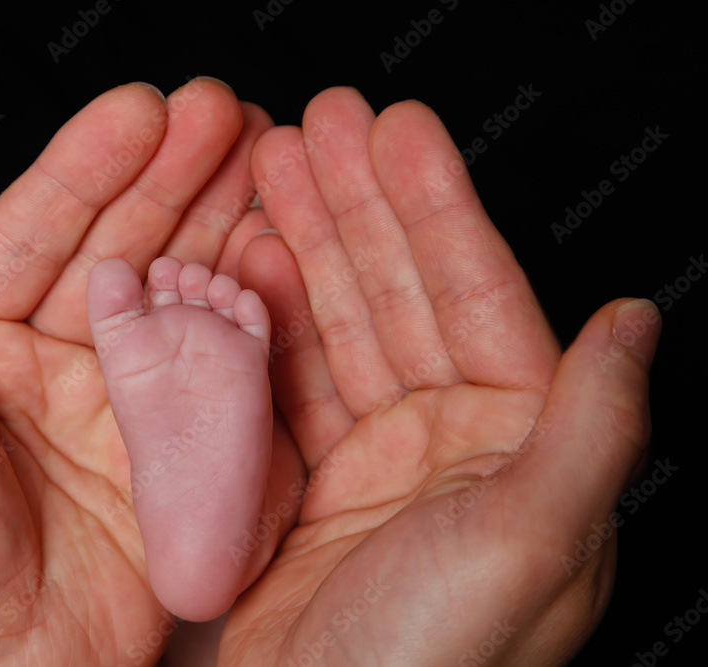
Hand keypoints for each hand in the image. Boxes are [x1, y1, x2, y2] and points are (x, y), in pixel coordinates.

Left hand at [0, 79, 288, 665]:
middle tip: (225, 114)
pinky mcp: (170, 452)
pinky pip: (215, 369)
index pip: (41, 225)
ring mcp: (119, 404)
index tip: (146, 110)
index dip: (93, 164)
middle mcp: (54, 360)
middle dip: (174, 177)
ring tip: (262, 161)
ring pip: (175, 294)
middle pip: (121, 245)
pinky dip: (246, 315)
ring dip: (217, 226)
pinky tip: (273, 260)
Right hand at [222, 88, 660, 664]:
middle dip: (358, 202)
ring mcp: (370, 454)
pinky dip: (264, 314)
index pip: (475, 294)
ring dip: (307, 241)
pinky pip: (286, 373)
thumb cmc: (429, 666)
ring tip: (272, 169)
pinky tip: (248, 259)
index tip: (396, 130)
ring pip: (338, 320)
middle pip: (399, 290)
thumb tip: (636, 320)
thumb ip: (593, 426)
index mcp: (516, 447)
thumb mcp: (532, 543)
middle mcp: (446, 442)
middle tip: (318, 124)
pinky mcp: (305, 474)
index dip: (434, 205)